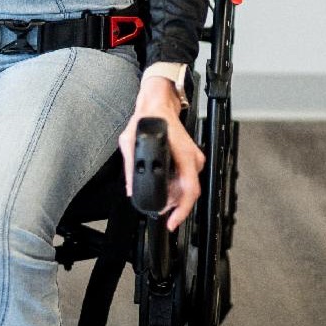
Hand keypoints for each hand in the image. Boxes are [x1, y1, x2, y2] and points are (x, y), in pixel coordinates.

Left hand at [118, 75, 204, 231]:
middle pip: (190, 193)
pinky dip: (177, 189)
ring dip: (176, 198)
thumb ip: (131, 167)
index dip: (182, 210)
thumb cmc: (149, 119)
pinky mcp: (192, 158)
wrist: (159, 104)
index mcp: (182, 154)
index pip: (189, 190)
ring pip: (189, 188)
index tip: (173, 221)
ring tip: (159, 199)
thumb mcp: (130, 142)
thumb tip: (131, 188)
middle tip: (160, 212)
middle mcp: (192, 158)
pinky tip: (165, 188)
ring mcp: (194, 158)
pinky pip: (188, 180)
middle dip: (176, 207)